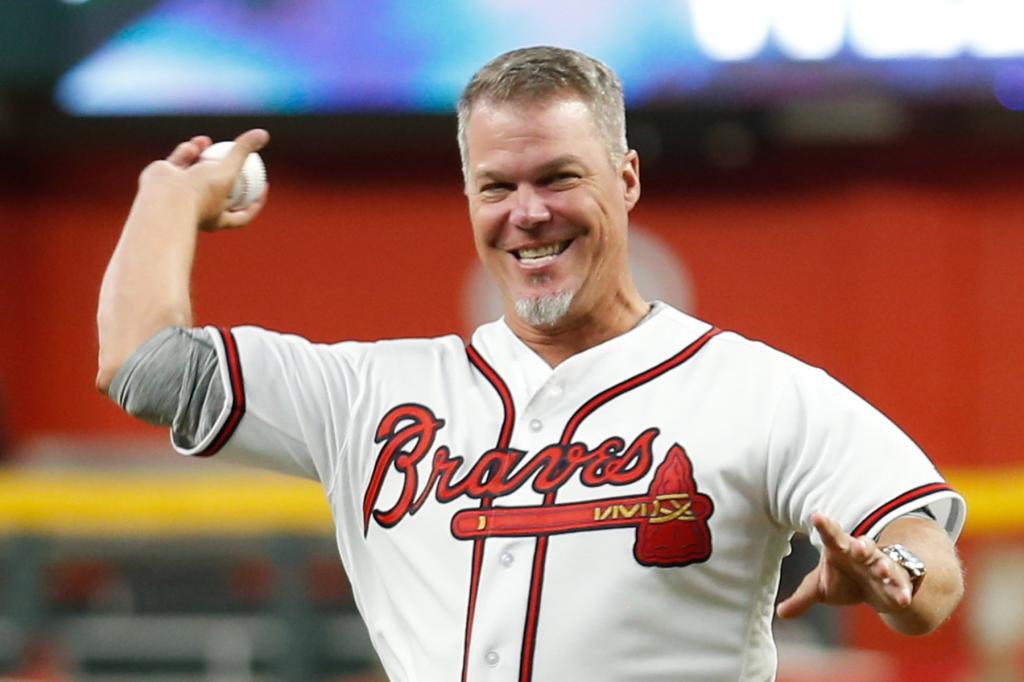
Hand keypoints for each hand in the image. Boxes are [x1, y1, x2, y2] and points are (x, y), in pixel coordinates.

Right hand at [138, 128, 269, 231]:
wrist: (163, 199)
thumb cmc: (200, 192)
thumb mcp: (228, 170)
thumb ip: (243, 151)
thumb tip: (263, 133)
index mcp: (217, 218)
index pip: (241, 214)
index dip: (255, 202)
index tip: (264, 185)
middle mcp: (198, 208)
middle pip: (217, 189)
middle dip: (224, 169)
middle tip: (233, 154)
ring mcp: (180, 195)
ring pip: (194, 171)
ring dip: (201, 154)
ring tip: (206, 141)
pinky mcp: (164, 181)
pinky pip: (178, 163)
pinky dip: (185, 153)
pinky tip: (190, 146)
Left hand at [776, 512, 913, 619]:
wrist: (877, 587)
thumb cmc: (844, 579)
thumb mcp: (820, 588)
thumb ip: (802, 598)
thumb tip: (780, 613)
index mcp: (841, 549)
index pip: (832, 536)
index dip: (824, 526)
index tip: (816, 516)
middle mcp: (863, 554)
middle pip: (863, 546)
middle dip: (861, 546)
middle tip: (856, 546)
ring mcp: (882, 566)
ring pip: (885, 563)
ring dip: (884, 566)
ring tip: (881, 569)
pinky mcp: (898, 583)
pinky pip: (901, 586)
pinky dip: (902, 592)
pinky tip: (903, 599)